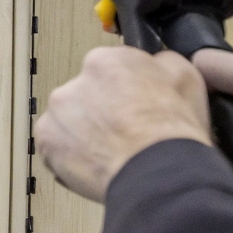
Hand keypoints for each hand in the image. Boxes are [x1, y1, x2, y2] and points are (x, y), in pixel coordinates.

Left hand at [39, 47, 211, 202]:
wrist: (158, 172)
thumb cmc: (172, 130)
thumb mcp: (185, 76)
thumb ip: (162, 62)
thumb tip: (156, 63)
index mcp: (106, 60)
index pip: (108, 69)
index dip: (123, 90)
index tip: (131, 105)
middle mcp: (76, 80)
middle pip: (85, 94)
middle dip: (100, 111)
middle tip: (123, 133)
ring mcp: (58, 111)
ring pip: (69, 120)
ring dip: (84, 133)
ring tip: (111, 152)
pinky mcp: (46, 141)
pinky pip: (55, 146)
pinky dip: (70, 155)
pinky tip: (96, 163)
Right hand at [189, 49, 232, 215]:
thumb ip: (219, 67)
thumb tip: (178, 64)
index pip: (204, 79)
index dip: (186, 85)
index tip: (160, 95)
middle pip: (204, 113)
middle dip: (192, 121)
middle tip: (174, 131)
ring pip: (212, 144)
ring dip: (205, 149)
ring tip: (186, 155)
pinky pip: (228, 170)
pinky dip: (220, 171)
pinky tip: (203, 173)